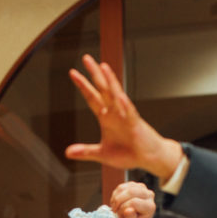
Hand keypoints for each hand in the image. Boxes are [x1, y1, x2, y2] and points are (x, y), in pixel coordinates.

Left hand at [66, 55, 182, 179]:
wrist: (148, 158)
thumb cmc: (128, 153)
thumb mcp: (102, 154)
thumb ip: (86, 152)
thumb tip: (67, 152)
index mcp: (106, 118)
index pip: (92, 97)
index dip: (83, 85)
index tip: (73, 72)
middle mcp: (115, 112)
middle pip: (103, 89)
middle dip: (94, 74)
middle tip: (86, 58)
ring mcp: (126, 116)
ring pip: (116, 95)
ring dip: (110, 81)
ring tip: (104, 67)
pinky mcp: (135, 124)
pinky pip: (130, 113)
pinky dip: (125, 105)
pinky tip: (120, 96)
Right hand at [109, 182, 156, 217]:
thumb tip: (128, 211)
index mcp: (150, 207)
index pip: (134, 202)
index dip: (123, 208)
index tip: (120, 215)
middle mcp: (149, 195)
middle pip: (130, 192)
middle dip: (118, 201)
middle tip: (115, 210)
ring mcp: (142, 188)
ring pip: (124, 188)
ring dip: (116, 199)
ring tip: (115, 207)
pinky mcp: (134, 185)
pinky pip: (121, 187)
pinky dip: (115, 195)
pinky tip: (116, 203)